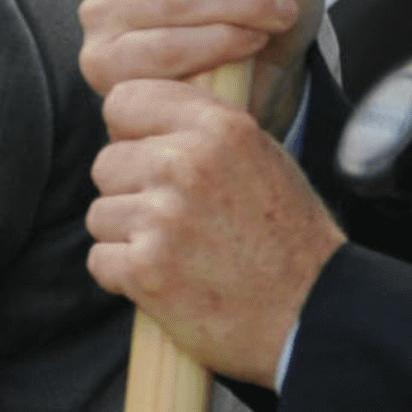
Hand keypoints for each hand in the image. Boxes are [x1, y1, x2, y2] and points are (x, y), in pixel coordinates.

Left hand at [86, 77, 341, 387]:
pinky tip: (170, 280)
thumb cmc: (286, 238)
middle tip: (180, 220)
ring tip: (182, 252)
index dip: (130, 133)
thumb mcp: (261, 157)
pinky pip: (99, 260)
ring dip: (128, 237)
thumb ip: (201, 131)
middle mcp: (187, 164)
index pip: (124, 99)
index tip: (151, 155)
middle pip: (106, 163)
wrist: (312, 311)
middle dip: (131, 192)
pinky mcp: (145, 268)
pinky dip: (125, 276)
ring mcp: (163, 217)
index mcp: (219, 128)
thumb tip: (137, 122)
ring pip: (100, 213)